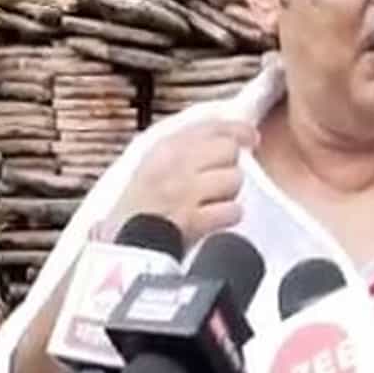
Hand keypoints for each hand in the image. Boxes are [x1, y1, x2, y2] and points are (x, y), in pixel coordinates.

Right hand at [106, 119, 258, 242]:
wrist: (122, 246)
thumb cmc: (137, 209)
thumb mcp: (152, 166)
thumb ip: (184, 149)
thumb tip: (227, 137)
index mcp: (163, 148)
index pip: (211, 126)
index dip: (237, 130)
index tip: (251, 137)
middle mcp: (175, 164)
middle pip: (228, 150)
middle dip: (229, 166)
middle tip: (215, 182)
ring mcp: (184, 191)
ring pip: (234, 179)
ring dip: (228, 194)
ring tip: (209, 203)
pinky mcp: (193, 219)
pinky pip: (232, 210)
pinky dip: (227, 217)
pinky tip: (213, 221)